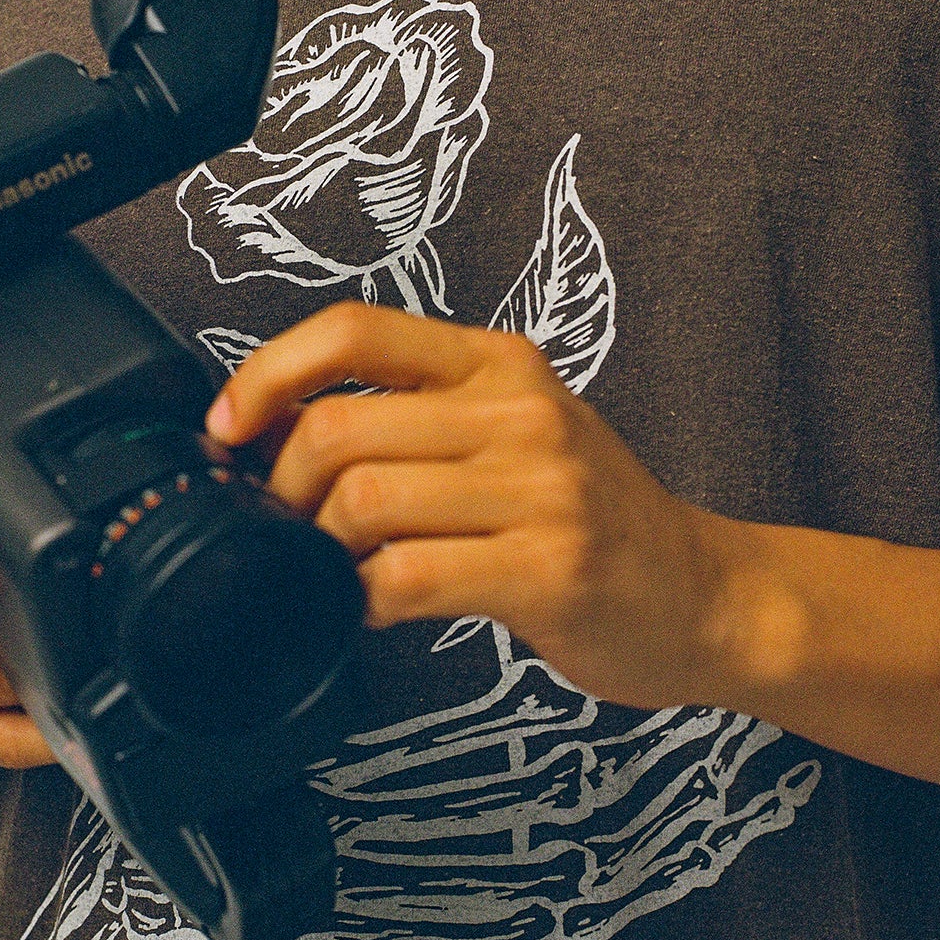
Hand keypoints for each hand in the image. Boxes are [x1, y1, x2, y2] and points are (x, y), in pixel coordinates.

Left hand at [207, 303, 724, 710]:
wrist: (710, 595)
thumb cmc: (596, 521)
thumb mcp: (518, 433)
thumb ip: (420, 419)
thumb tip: (281, 432)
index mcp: (500, 364)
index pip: (353, 331)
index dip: (268, 375)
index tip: (229, 428)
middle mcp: (520, 412)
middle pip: (338, 429)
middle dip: (281, 490)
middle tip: (288, 529)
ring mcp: (541, 491)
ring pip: (363, 503)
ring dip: (319, 550)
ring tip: (334, 570)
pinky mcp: (548, 569)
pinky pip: (407, 576)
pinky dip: (362, 600)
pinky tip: (374, 608)